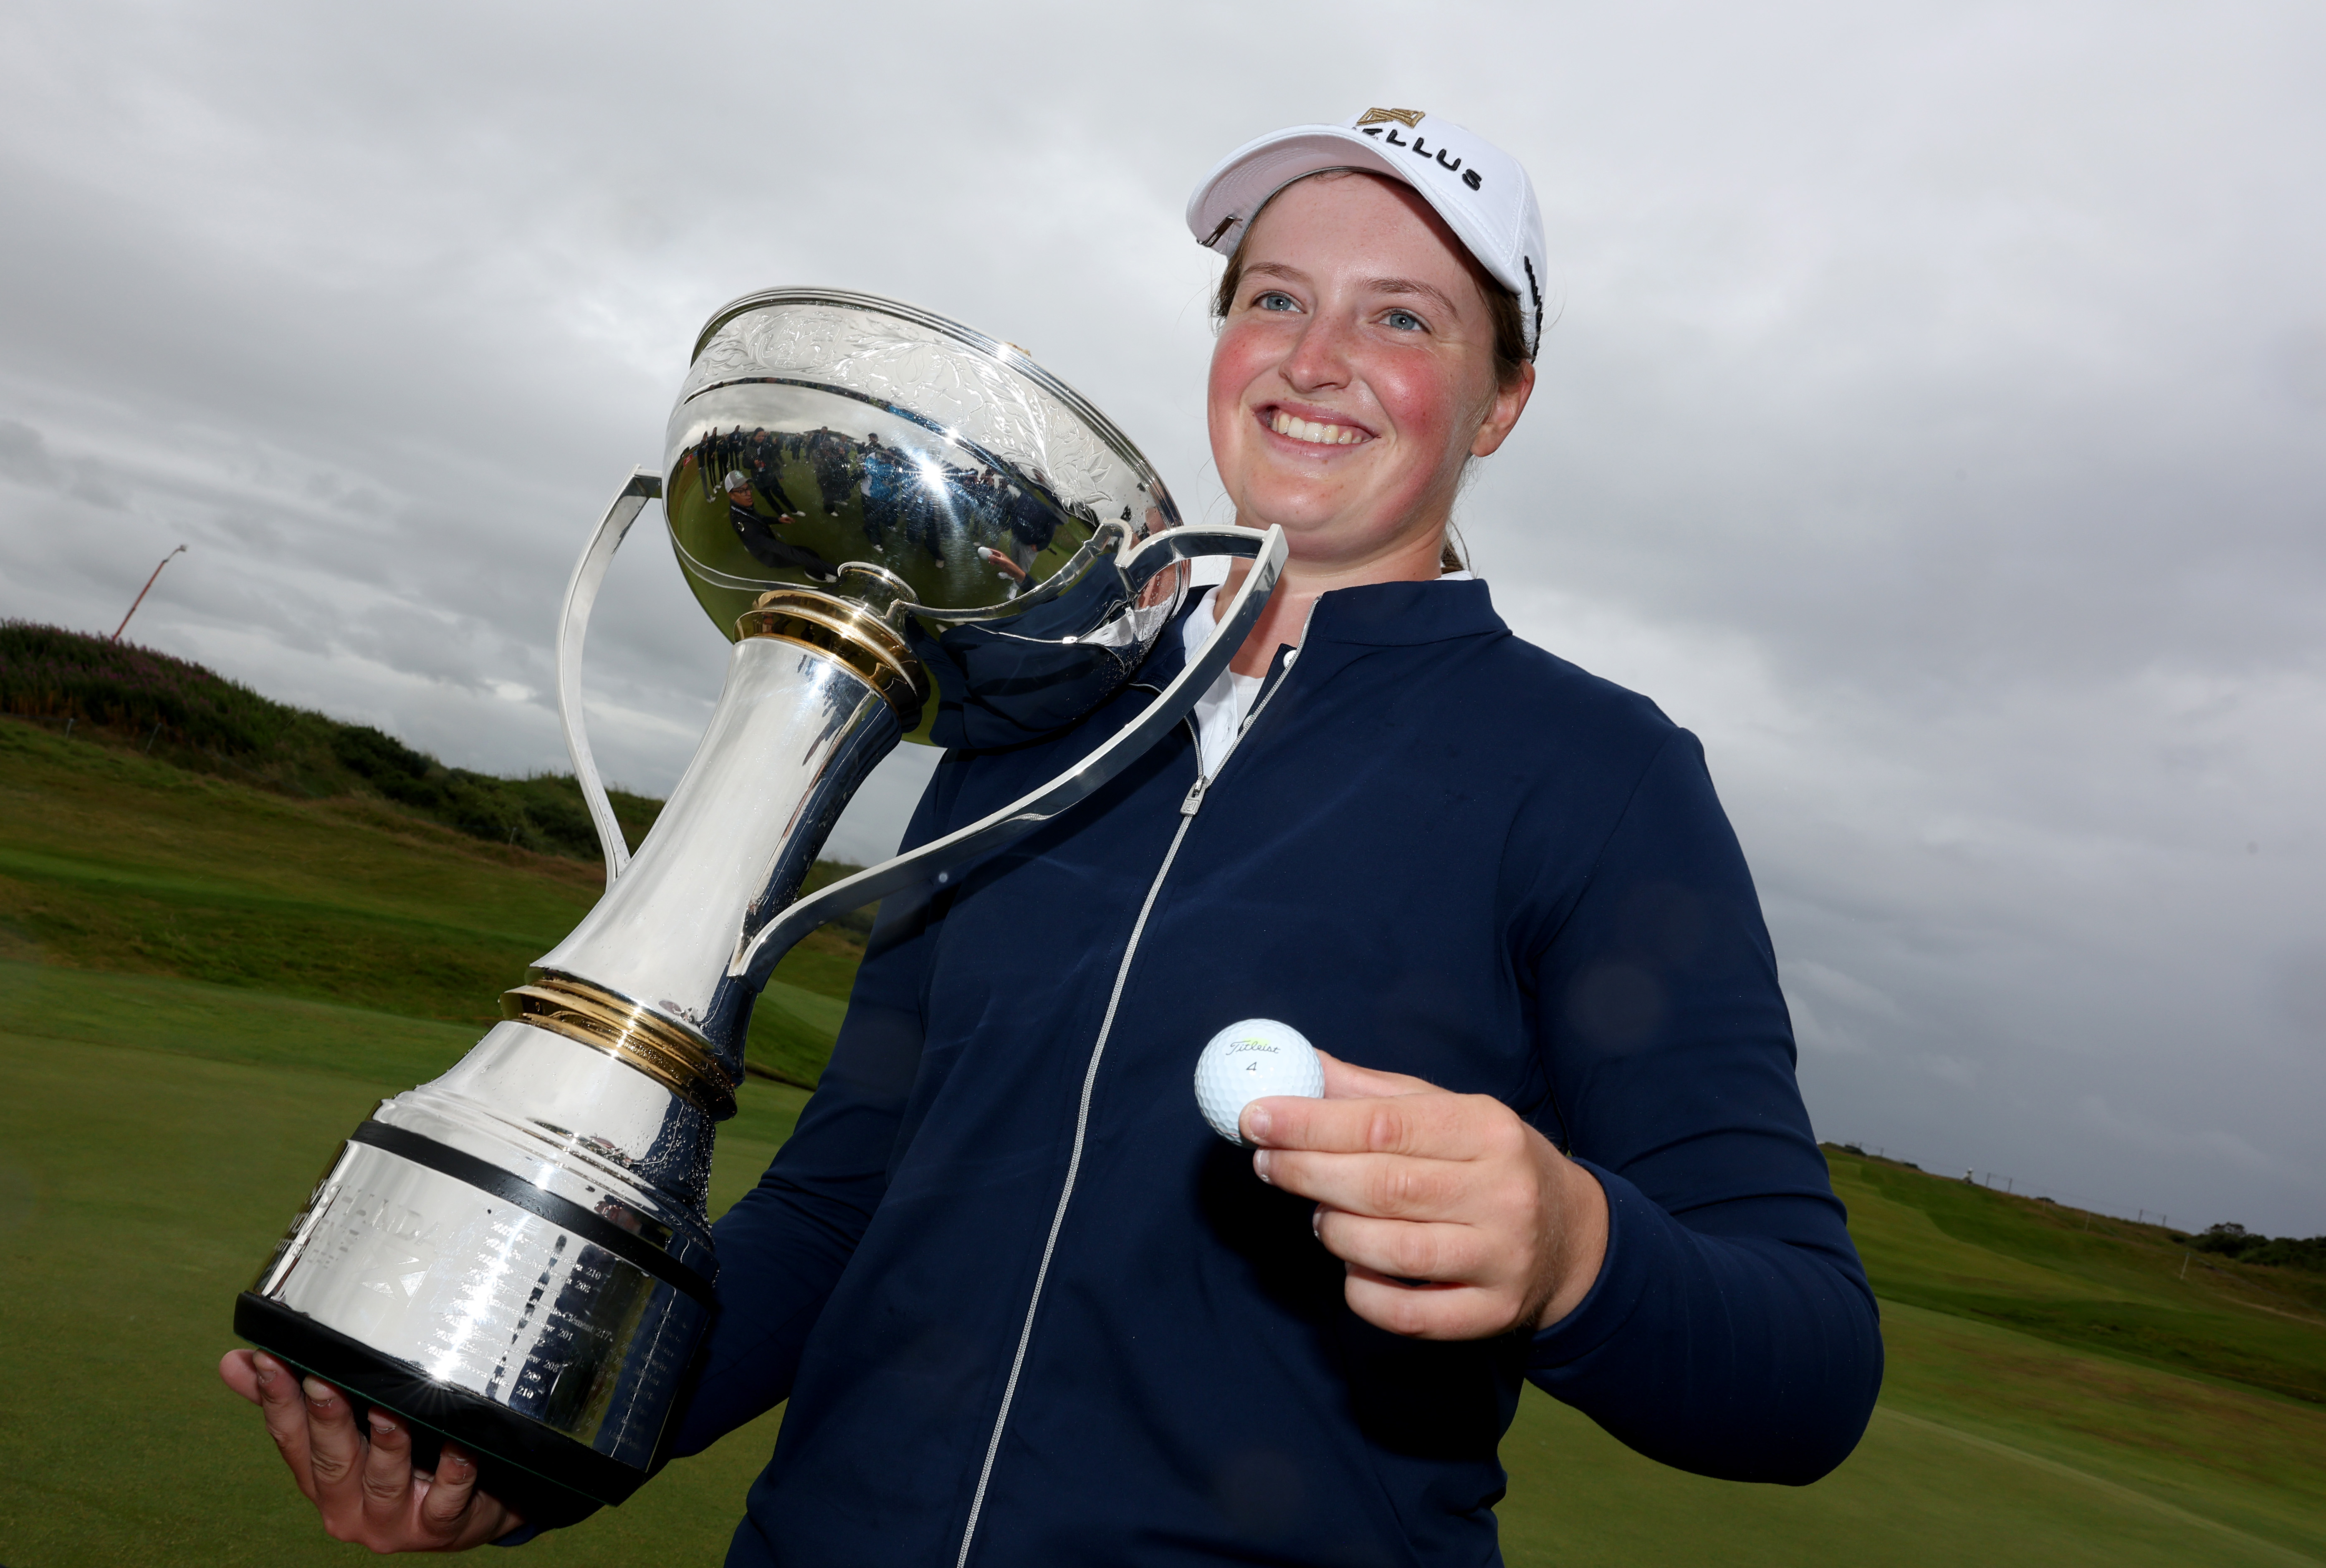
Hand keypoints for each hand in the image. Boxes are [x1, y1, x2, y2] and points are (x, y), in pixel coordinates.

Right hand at [218, 1349, 522, 1550]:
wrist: (463, 1512)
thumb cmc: (401, 1461)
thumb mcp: (345, 1435)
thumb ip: (295, 1401)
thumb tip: (236, 1361)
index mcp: (319, 1480)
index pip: (290, 1439)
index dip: (277, 1400)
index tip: (268, 1357)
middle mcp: (348, 1506)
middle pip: (333, 1462)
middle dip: (327, 1420)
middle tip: (323, 1378)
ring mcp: (392, 1521)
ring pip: (385, 1481)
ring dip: (387, 1445)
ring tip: (388, 1408)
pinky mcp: (438, 1527)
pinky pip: (446, 1498)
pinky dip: (453, 1472)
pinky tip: (459, 1445)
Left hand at [1241, 1051, 1608, 1339]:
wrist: (1573, 1237)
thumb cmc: (1490, 1164)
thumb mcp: (1448, 1112)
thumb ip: (1374, 1094)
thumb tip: (1301, 1066)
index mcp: (1489, 1129)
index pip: (1385, 1124)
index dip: (1311, 1123)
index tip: (1257, 1118)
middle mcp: (1502, 1194)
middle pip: (1383, 1186)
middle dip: (1307, 1172)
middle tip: (1265, 1162)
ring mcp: (1501, 1259)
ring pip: (1391, 1252)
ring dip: (1334, 1231)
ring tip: (1317, 1213)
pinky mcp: (1492, 1313)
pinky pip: (1407, 1314)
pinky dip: (1364, 1292)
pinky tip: (1353, 1266)